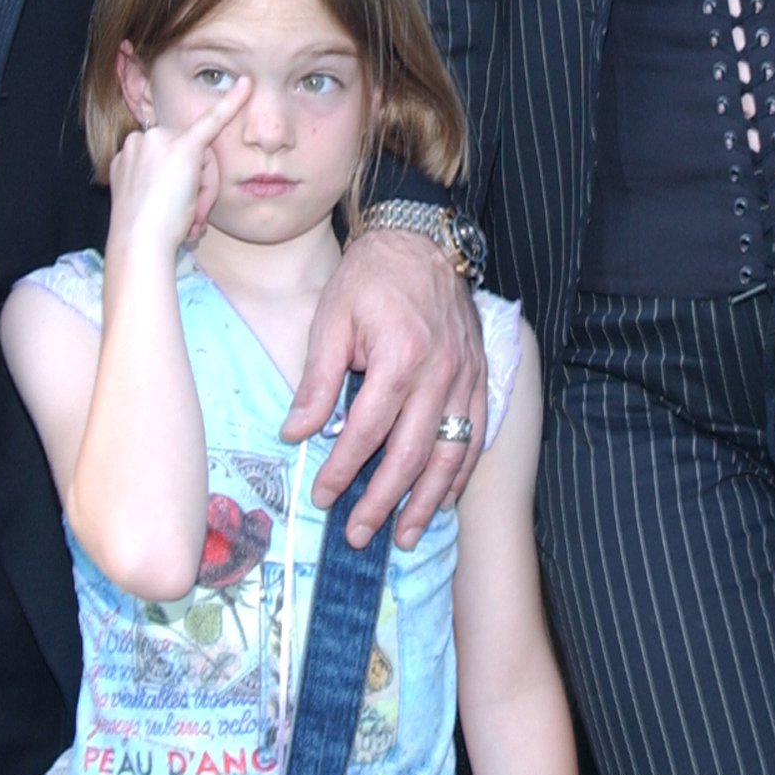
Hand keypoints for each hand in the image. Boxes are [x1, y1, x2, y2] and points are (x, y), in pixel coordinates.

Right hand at [107, 76, 248, 254]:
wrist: (140, 242)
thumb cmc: (148, 232)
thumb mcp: (151, 202)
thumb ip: (164, 186)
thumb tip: (184, 193)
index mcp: (129, 153)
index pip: (169, 161)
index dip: (182, 184)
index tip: (170, 194)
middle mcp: (141, 140)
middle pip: (189, 157)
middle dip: (198, 190)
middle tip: (190, 219)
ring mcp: (160, 141)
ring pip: (202, 160)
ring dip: (203, 191)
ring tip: (189, 216)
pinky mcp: (183, 148)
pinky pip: (213, 120)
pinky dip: (232, 103)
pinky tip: (247, 85)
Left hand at [284, 227, 486, 548]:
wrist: (422, 240)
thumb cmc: (370, 278)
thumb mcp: (331, 321)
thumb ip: (317, 382)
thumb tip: (295, 433)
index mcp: (399, 358)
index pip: (367, 432)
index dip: (343, 470)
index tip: (323, 496)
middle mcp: (439, 374)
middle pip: (411, 455)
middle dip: (384, 502)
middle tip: (360, 535)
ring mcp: (466, 378)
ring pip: (450, 454)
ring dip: (427, 501)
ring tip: (406, 535)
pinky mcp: (479, 377)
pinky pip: (474, 435)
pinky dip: (459, 471)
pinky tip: (443, 497)